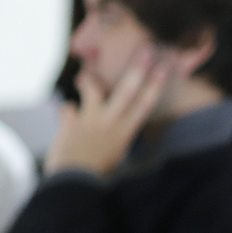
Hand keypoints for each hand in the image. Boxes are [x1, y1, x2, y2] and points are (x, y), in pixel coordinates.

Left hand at [45, 46, 172, 175]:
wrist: (74, 183)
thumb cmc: (98, 170)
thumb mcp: (116, 151)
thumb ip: (117, 130)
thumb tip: (116, 117)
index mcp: (125, 131)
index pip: (145, 104)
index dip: (156, 84)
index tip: (164, 67)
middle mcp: (111, 122)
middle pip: (127, 90)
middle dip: (137, 68)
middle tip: (145, 49)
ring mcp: (90, 120)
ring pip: (91, 88)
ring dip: (88, 79)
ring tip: (86, 76)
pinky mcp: (70, 122)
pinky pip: (67, 109)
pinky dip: (67, 114)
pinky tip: (67, 121)